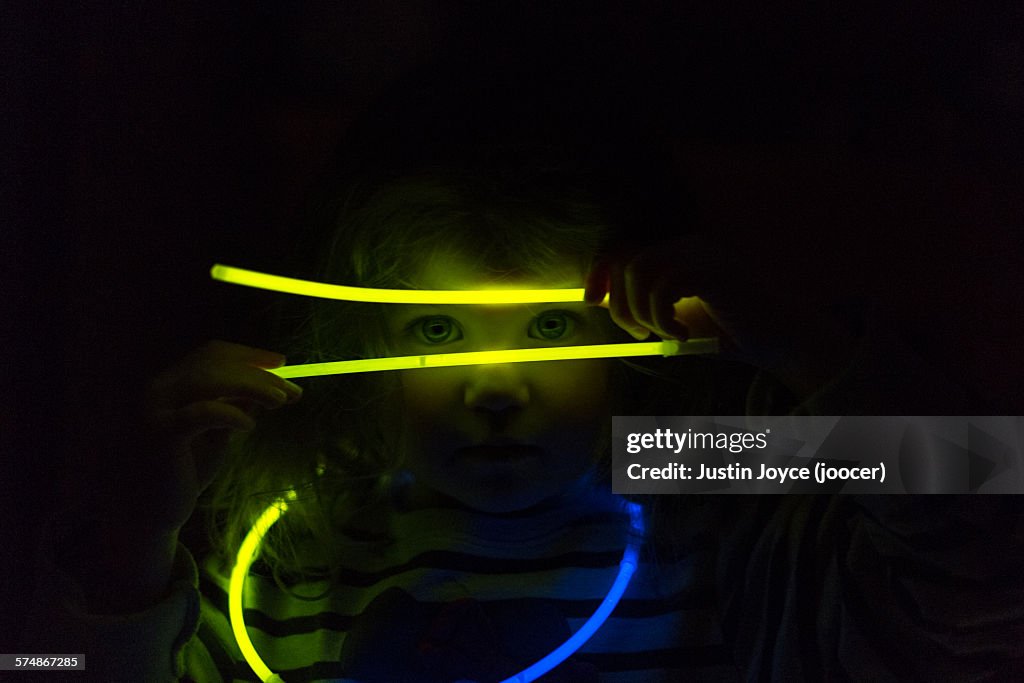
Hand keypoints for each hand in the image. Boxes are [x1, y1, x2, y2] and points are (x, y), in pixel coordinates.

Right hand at [137, 340, 301, 533]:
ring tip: (280, 401)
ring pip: (209, 380)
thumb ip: (235, 407)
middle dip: (259, 374)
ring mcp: (156, 407)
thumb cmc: (186, 471)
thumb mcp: (218, 434)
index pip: (211, 353)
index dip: (248, 355)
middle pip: (215, 364)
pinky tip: (249, 424)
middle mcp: (159, 389)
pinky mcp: (160, 432)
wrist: (152, 514)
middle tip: (293, 391)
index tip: (282, 363)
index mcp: (172, 383)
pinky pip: (203, 411)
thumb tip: (269, 385)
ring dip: (252, 386)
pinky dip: (231, 413)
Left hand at [585, 234, 859, 397]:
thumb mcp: (677, 318)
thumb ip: (645, 304)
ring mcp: (704, 254)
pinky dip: (663, 317)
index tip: (591, 300)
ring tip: (664, 335)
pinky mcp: (714, 271)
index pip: (625, 246)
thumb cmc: (731, 335)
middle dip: (621, 304)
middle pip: (626, 258)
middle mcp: (690, 244)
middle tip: (640, 335)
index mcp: (681, 251)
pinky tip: (683, 335)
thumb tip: (602, 302)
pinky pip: (664, 287)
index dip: (600, 270)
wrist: (783, 343)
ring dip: (642, 312)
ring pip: (640, 270)